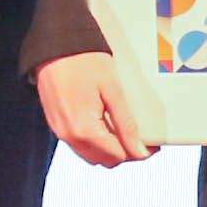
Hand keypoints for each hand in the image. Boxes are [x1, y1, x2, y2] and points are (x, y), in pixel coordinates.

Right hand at [36, 51, 155, 165]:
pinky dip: (95, 141)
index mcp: (84, 130)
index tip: (153, 144)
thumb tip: (140, 151)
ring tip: (123, 130)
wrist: (54, 45)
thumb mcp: (112, 90)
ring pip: (91, 155)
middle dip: (125, 152)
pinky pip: (79, 144)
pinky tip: (104, 123)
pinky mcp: (56, 124)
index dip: (140, 152)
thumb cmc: (84, 61)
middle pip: (105, 160)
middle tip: (141, 137)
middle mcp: (69, 136)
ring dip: (109, 148)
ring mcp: (60, 131)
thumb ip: (126, 123)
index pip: (118, 156)